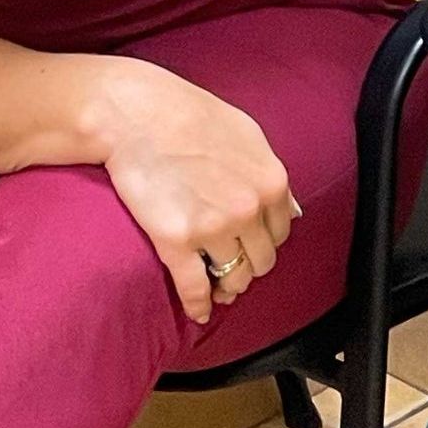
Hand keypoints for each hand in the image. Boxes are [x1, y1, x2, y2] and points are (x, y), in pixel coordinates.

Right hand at [86, 59, 298, 324]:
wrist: (137, 114)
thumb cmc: (190, 115)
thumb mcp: (249, 135)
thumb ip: (270, 174)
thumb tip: (290, 207)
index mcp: (271, 183)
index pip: (282, 232)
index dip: (266, 241)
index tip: (253, 245)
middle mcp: (249, 210)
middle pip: (262, 260)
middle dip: (249, 264)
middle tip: (234, 265)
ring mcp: (214, 228)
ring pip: (235, 277)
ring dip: (228, 286)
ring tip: (219, 288)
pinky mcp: (176, 241)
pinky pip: (195, 288)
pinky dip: (198, 305)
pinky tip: (199, 312)